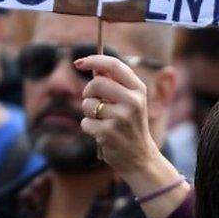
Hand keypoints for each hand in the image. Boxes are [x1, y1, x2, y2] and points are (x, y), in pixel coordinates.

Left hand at [76, 54, 155, 174]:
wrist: (140, 157)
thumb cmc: (129, 124)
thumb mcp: (130, 101)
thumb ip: (114, 83)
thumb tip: (92, 66)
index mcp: (138, 90)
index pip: (114, 66)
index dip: (94, 60)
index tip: (78, 62)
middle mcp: (133, 102)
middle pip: (96, 84)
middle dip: (89, 92)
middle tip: (96, 102)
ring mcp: (121, 118)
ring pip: (88, 104)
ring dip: (89, 112)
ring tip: (104, 121)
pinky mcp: (108, 133)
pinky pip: (85, 122)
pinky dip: (89, 127)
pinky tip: (102, 133)